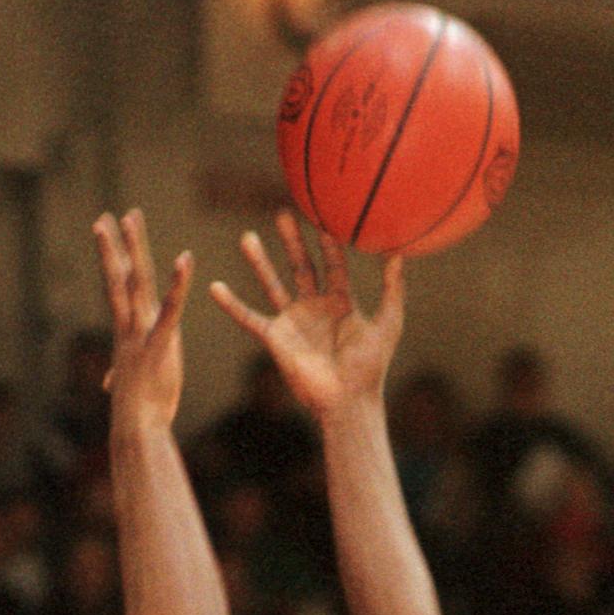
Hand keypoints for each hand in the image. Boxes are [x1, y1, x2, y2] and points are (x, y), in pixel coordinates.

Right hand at [93, 209, 193, 431]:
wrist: (139, 429)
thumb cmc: (138, 411)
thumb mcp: (130, 386)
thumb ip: (119, 377)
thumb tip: (109, 382)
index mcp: (128, 331)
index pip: (117, 289)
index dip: (112, 260)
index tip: (106, 234)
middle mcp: (130, 326)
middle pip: (120, 277)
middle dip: (113, 246)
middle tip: (106, 215)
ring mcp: (142, 332)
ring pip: (137, 282)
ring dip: (134, 248)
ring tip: (129, 217)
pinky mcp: (160, 344)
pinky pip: (171, 309)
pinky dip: (179, 284)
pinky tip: (184, 259)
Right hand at [210, 212, 403, 417]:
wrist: (347, 401)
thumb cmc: (370, 367)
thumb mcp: (388, 324)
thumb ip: (393, 290)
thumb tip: (399, 255)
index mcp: (341, 303)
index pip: (333, 265)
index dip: (329, 243)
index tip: (324, 216)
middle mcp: (314, 308)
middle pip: (300, 267)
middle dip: (292, 241)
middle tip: (283, 213)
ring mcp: (293, 322)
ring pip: (272, 285)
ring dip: (259, 262)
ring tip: (247, 237)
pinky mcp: (276, 339)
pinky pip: (249, 318)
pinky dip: (232, 305)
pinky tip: (215, 288)